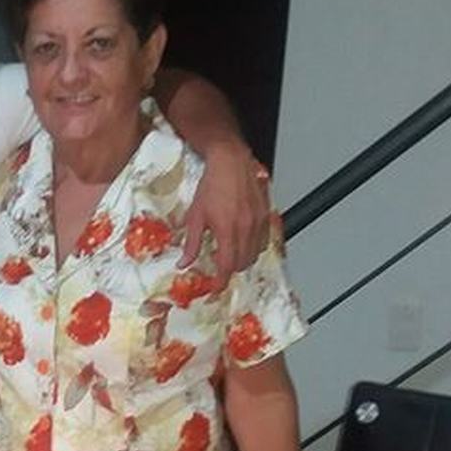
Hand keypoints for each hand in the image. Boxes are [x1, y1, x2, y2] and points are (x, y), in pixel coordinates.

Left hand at [180, 140, 269, 285]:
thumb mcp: (196, 216)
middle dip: (231, 270)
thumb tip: (184, 263)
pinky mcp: (265, 214)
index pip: (227, 266)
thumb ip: (192, 243)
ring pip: (255, 253)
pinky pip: (264, 240)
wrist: (230, 162)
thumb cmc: (212, 185)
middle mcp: (246, 228)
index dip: (221, 281)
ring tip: (231, 255)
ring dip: (243, 259)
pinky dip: (254, 247)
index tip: (216, 288)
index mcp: (227, 230)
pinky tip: (244, 241)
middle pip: (243, 263)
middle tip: (220, 269)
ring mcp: (258, 222)